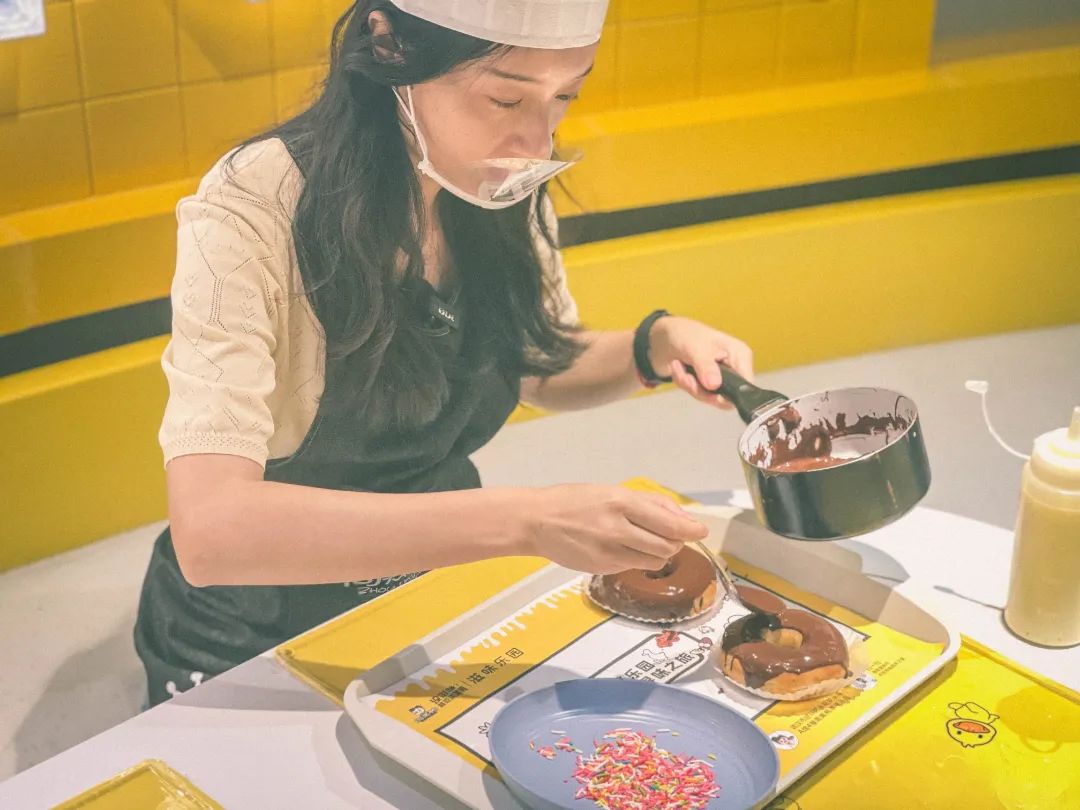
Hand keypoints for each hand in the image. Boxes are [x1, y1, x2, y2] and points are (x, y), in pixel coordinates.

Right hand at [521, 485, 707, 574]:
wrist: (536, 521)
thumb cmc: (574, 501)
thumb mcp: (612, 491)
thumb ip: (649, 503)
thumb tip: (683, 518)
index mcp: (621, 501)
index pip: (669, 522)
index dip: (691, 530)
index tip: (701, 531)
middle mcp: (617, 528)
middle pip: (667, 545)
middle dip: (676, 542)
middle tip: (672, 536)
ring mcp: (609, 551)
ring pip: (654, 560)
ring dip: (660, 553)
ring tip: (649, 542)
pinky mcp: (602, 568)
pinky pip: (633, 566)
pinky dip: (638, 559)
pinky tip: (626, 548)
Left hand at [648, 316, 752, 409]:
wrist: (664, 337)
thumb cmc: (685, 333)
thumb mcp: (695, 347)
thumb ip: (706, 366)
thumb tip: (714, 385)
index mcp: (739, 355)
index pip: (746, 385)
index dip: (730, 393)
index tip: (711, 391)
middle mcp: (733, 368)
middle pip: (726, 396)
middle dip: (701, 389)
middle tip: (687, 376)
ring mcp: (720, 378)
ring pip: (709, 398)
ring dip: (689, 385)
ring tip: (679, 366)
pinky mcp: (707, 385)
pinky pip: (697, 395)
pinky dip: (684, 383)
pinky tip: (679, 368)